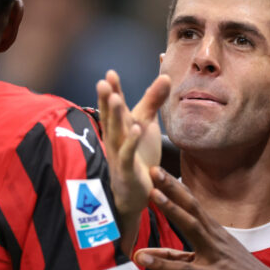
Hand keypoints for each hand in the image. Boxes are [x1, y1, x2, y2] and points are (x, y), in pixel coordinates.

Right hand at [97, 71, 169, 251]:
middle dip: (107, 100)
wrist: (135, 195)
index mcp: (120, 129)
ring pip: (116, 134)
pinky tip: (136, 129)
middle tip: (104, 82)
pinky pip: (128, 155)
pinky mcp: (128, 170)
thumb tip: (165, 76)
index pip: (115, 108)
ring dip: (115, 117)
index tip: (110, 74)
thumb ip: (154, 101)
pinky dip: (131, 142)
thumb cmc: (139, 157)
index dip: (112, 91)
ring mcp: (119, 155)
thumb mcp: (147, 125)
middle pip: (111, 118)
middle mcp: (116, 140)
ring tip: (116, 98)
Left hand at [134, 166, 269, 269]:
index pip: (192, 205)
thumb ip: (178, 257)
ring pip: (191, 227)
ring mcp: (215, 255)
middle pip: (191, 207)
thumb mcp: (210, 261)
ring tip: (152, 194)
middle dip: (172, 188)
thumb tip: (149, 253)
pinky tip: (144, 259)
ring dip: (172, 209)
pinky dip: (163, 262)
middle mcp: (214, 238)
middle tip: (155, 169)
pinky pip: (185, 268)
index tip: (160, 172)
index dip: (176, 188)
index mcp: (214, 232)